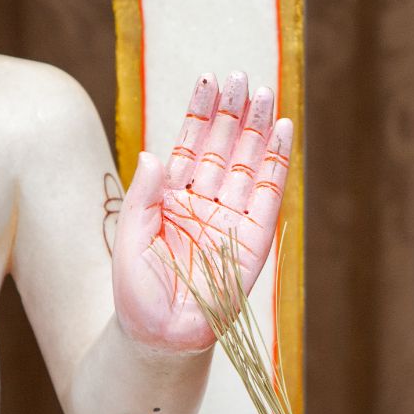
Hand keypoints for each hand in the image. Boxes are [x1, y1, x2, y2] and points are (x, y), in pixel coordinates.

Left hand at [113, 73, 292, 350]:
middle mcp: (205, 201)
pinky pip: (270, 195)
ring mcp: (231, 218)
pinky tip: (283, 131)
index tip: (209, 79)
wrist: (159, 336)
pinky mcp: (255, 239)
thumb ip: (144, 196)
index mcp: (172, 197)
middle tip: (241, 77)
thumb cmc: (136, 292)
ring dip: (257, 128)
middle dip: (232, 112)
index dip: (200, 113)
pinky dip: (278, 163)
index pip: (190, 144)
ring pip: (248, 163)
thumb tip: (154, 153)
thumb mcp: (129, 238)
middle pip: (223, 147)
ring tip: (265, 93)